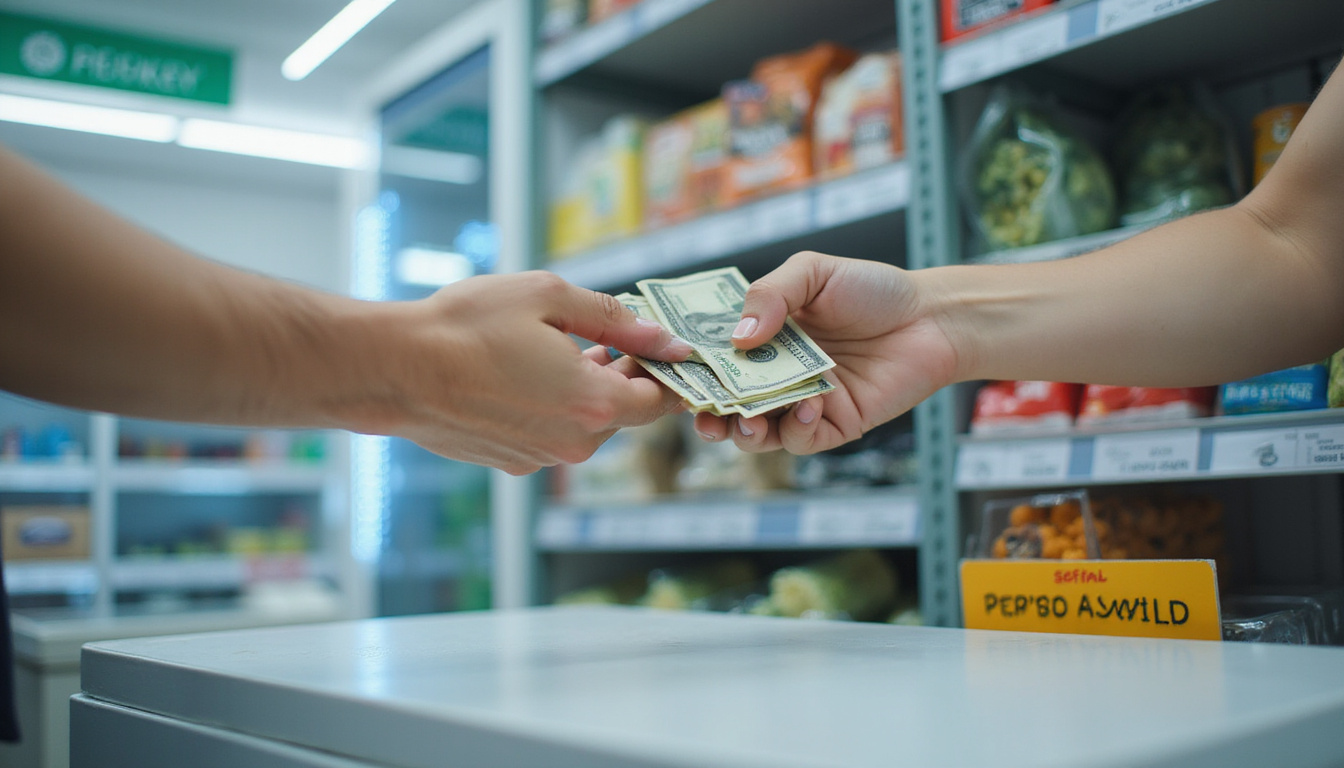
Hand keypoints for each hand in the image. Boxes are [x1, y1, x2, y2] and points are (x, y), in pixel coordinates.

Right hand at [345, 271, 690, 474]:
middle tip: (608, 334)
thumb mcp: (549, 298)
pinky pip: (549, 433)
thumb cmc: (466, 326)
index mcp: (593, 405)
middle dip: (623, 375)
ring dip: (585, 390)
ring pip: (584, 424)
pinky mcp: (509, 463)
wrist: (391, 369)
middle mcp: (572, 443)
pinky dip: (549, 406)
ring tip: (558, 346)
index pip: (660, 401)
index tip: (663, 347)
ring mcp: (539, 458)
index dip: (667, 372)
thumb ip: (616, 321)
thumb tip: (666, 340)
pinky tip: (521, 373)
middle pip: (624, 413)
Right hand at [693, 252, 957, 453]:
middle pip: (726, 404)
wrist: (932, 318)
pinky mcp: (832, 427)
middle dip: (707, 414)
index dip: (689, 370)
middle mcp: (775, 375)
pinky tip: (807, 406)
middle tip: (701, 414)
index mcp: (761, 339)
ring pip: (756, 433)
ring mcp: (800, 403)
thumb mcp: (814, 273)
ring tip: (746, 422)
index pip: (713, 360)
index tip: (671, 375)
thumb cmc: (873, 290)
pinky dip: (795, 428)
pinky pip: (800, 440)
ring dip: (744, 432)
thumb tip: (737, 337)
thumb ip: (771, 295)